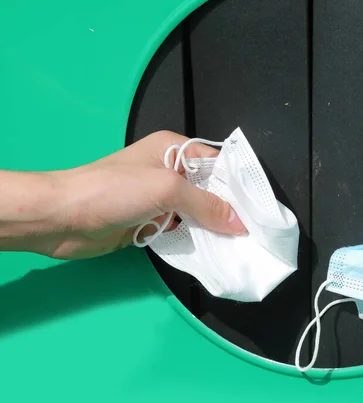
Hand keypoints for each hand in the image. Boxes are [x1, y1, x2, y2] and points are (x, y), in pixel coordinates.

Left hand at [0, 131, 245, 258]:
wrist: (61, 218)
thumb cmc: (114, 191)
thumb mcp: (167, 189)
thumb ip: (206, 205)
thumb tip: (241, 224)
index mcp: (173, 149)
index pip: (217, 163)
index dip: (239, 184)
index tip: (261, 208)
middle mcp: (168, 171)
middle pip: (209, 190)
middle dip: (229, 209)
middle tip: (255, 232)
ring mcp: (158, 198)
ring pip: (196, 213)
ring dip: (213, 228)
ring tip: (241, 246)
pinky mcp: (148, 222)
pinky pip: (180, 230)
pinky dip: (194, 240)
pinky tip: (213, 253)